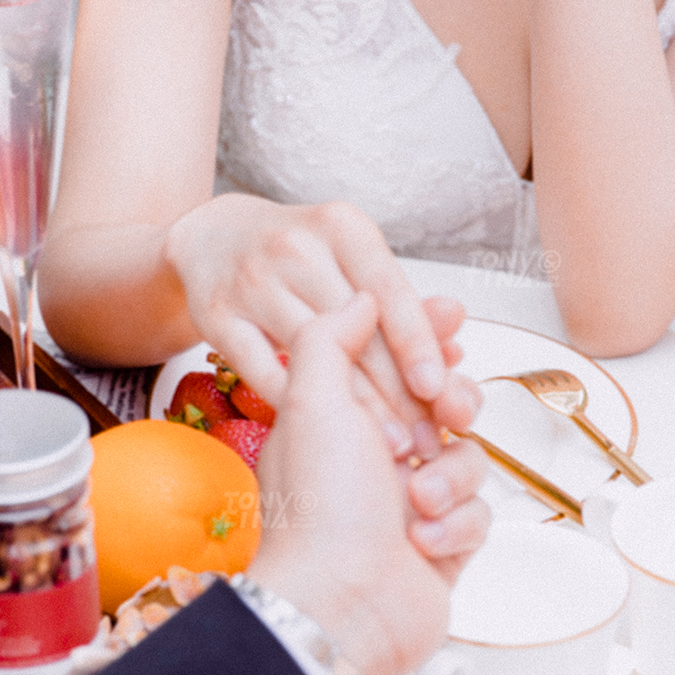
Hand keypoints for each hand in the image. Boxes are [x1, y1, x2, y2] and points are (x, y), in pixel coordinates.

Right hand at [164, 191, 479, 452]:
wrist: (216, 239)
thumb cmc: (303, 258)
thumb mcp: (353, 260)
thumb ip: (403, 303)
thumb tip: (458, 341)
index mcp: (341, 226)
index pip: (388, 290)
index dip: (416, 343)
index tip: (438, 390)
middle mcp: (294, 247)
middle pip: (353, 331)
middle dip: (395, 392)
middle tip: (427, 439)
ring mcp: (250, 281)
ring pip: (312, 356)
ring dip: (356, 409)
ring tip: (391, 448)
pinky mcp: (216, 316)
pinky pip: (264, 373)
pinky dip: (300, 404)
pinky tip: (329, 433)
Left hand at [247, 292, 489, 674]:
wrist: (338, 606)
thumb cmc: (319, 509)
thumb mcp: (313, 401)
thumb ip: (330, 338)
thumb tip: (358, 297)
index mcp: (337, 422)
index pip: (389, 362)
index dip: (424, 338)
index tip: (450, 320)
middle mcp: (372, 460)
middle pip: (441, 406)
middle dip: (454, 404)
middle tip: (450, 410)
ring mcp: (408, 505)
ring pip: (466, 461)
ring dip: (450, 477)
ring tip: (418, 500)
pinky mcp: (440, 548)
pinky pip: (476, 516)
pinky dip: (456, 527)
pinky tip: (424, 542)